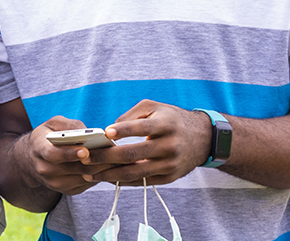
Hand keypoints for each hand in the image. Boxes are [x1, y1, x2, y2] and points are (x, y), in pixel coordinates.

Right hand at [15, 116, 114, 195]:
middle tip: (114, 153)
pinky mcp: (67, 190)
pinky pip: (88, 183)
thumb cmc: (46, 137)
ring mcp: (56, 183)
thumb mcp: (52, 124)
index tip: (85, 150)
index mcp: (39, 149)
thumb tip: (90, 132)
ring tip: (117, 158)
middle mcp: (45, 169)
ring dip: (102, 168)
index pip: (53, 154)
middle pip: (74, 168)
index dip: (69, 153)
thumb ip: (70, 125)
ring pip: (85, 177)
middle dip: (96, 160)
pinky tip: (108, 165)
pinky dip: (100, 174)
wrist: (31, 160)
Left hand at [83, 99, 211, 185]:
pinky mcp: (169, 177)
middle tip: (85, 157)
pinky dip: (122, 180)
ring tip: (89, 173)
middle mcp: (169, 146)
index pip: (142, 128)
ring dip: (109, 174)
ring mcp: (170, 164)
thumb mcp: (154, 107)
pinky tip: (106, 178)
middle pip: (133, 154)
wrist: (204, 139)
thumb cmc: (171, 119)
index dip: (123, 130)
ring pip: (135, 172)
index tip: (105, 132)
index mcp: (166, 124)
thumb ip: (130, 115)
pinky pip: (142, 181)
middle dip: (106, 157)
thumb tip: (107, 131)